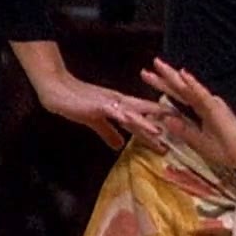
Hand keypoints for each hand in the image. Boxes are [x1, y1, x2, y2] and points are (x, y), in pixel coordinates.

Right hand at [35, 70, 171, 153]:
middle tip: (180, 136)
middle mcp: (119, 103)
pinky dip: (127, 118)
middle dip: (162, 125)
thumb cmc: (73, 102)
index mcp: (119, 106)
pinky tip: (134, 123)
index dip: (159, 127)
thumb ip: (108, 132)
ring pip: (134, 114)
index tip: (176, 137)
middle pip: (145, 115)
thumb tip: (119, 146)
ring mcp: (111, 103)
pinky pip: (116, 112)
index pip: (143, 117)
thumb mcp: (94, 121)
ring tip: (163, 134)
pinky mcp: (100, 105)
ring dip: (148, 124)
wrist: (55, 89)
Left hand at [140, 58, 235, 169]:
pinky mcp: (216, 108)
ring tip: (159, 65)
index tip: (148, 78)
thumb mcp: (198, 142)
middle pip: (179, 88)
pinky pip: (202, 95)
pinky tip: (184, 75)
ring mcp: (209, 104)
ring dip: (173, 76)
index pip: (177, 96)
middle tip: (146, 69)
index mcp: (199, 111)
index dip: (162, 87)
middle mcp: (203, 103)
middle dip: (162, 78)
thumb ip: (183, 130)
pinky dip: (192, 85)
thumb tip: (165, 120)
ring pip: (187, 88)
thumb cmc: (225, 150)